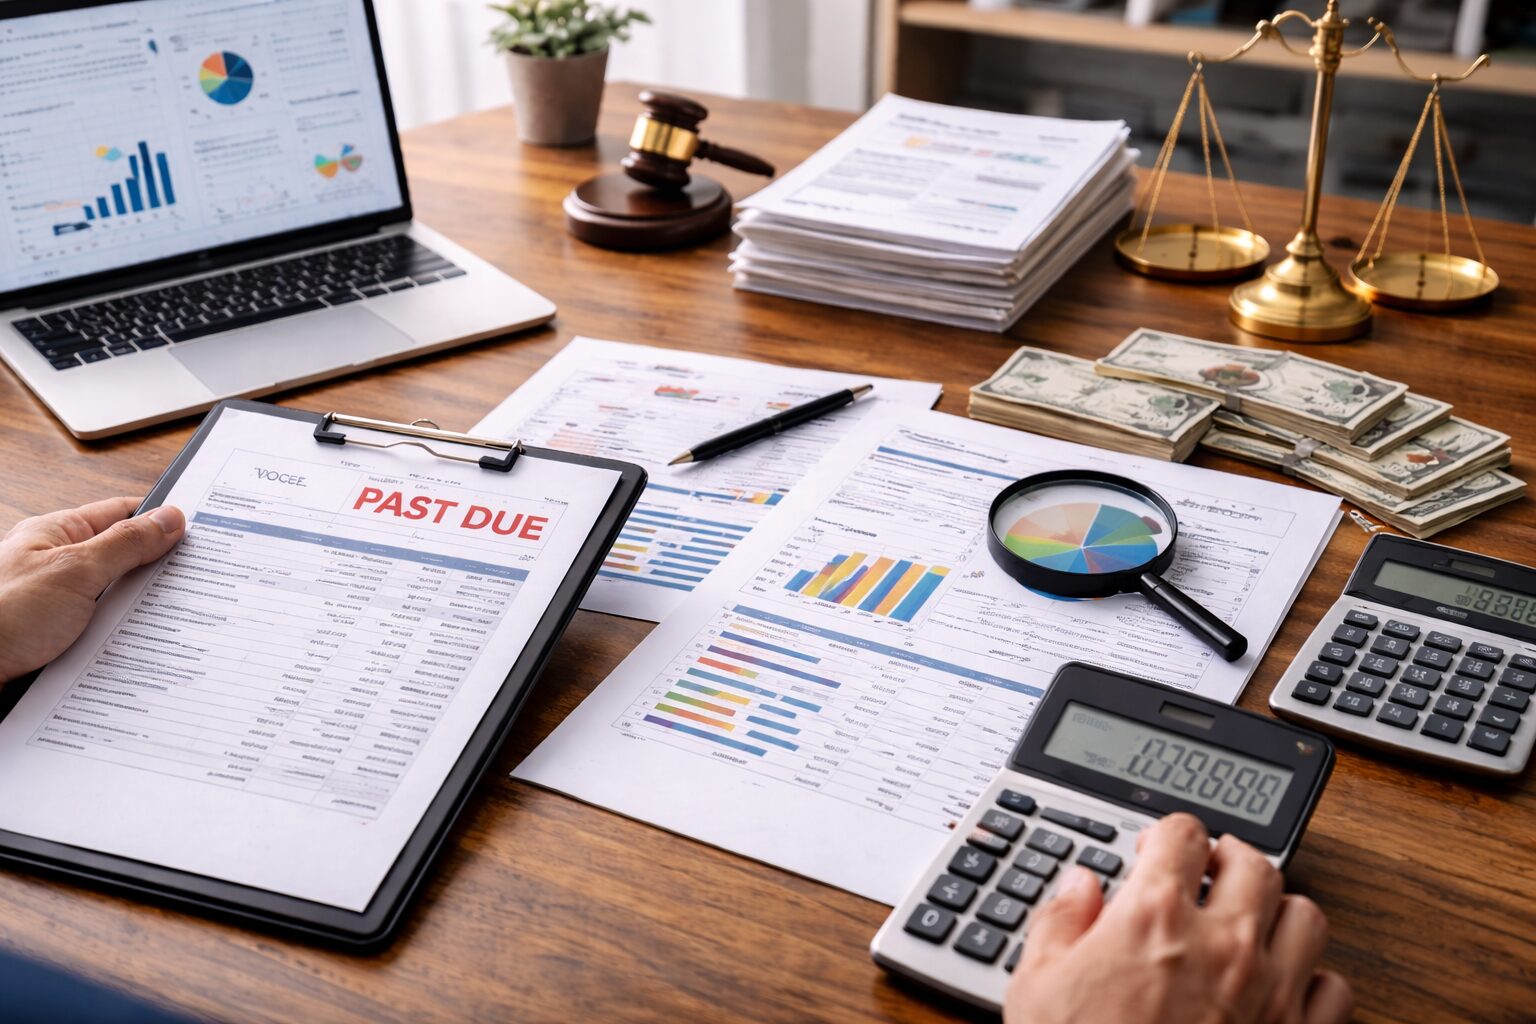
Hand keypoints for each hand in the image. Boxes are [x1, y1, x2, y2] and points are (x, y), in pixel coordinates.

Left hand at [0, 497, 184, 682]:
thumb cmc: (2, 617)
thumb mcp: (74, 571)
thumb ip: (125, 544)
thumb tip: (169, 518)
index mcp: (57, 536)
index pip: (122, 514)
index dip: (162, 521)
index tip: (202, 533)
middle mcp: (56, 567)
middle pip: (124, 560)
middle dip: (158, 573)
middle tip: (199, 583)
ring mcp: (57, 605)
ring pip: (116, 602)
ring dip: (141, 614)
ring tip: (175, 621)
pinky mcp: (58, 641)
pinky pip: (103, 635)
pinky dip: (125, 642)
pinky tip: (144, 652)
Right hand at [1005, 813, 1351, 1023]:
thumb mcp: (1036, 986)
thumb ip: (1060, 921)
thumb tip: (1079, 886)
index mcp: (1154, 917)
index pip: (1183, 833)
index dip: (1168, 835)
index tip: (1158, 851)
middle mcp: (1222, 945)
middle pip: (1254, 863)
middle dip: (1230, 859)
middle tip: (1210, 872)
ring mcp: (1269, 994)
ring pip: (1306, 917)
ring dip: (1280, 911)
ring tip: (1252, 921)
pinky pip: (1334, 990)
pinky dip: (1314, 980)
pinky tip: (1284, 986)